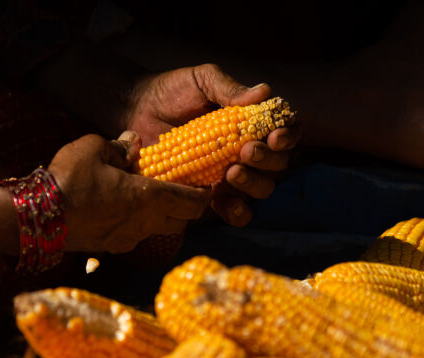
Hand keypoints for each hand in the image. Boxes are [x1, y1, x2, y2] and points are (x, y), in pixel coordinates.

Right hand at [48, 132, 209, 252]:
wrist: (36, 218)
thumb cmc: (68, 180)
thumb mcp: (93, 148)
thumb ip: (119, 146)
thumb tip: (133, 143)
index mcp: (150, 198)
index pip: (195, 203)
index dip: (205, 195)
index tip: (207, 185)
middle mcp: (147, 223)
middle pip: (184, 220)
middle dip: (188, 206)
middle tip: (182, 189)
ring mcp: (130, 239)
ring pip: (161, 229)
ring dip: (164, 215)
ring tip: (152, 197)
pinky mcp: (114, 247)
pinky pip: (138, 235)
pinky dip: (141, 223)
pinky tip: (125, 209)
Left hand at [127, 63, 300, 225]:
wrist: (136, 112)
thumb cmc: (171, 92)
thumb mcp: (200, 80)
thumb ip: (228, 87)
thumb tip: (262, 92)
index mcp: (251, 122)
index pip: (285, 131)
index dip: (288, 136)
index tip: (274, 136)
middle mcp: (247, 149)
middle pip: (278, 164)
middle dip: (267, 160)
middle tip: (246, 152)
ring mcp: (230, 174)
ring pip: (261, 188)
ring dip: (254, 184)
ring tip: (231, 172)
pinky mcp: (211, 194)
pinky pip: (235, 211)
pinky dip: (237, 212)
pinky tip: (227, 204)